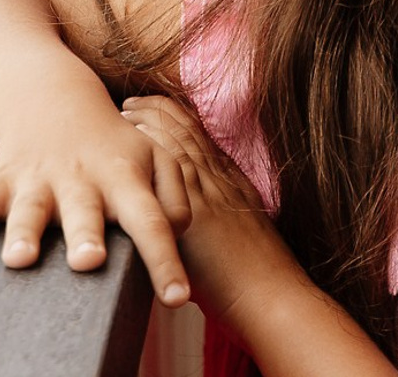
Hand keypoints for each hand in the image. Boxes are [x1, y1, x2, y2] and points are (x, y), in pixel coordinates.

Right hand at [0, 92, 197, 305]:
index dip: (164, 258)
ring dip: (24, 232)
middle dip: (85, 236)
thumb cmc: (112, 144)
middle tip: (88, 262)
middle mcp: (82, 180)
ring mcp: (40, 179)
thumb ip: (174, 194)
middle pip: (86, 211)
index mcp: (124, 178)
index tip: (176, 297)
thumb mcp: (152, 157)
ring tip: (19, 259)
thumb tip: (179, 234)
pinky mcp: (3, 179)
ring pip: (31, 209)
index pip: (151, 221)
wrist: (54, 99)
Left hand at [119, 96, 303, 335]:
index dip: (175, 118)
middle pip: (187, 130)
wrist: (271, 297)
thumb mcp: (241, 236)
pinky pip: (175, 163)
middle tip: (132, 100)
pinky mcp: (198, 210)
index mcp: (233, 183)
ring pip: (180, 139)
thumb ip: (219, 220)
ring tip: (125, 108)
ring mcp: (210, 191)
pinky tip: (134, 133)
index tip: (153, 109)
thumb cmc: (256, 280)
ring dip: (151, 120)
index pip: (201, 137)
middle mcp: (221, 179)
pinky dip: (155, 142)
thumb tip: (197, 223)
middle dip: (158, 111)